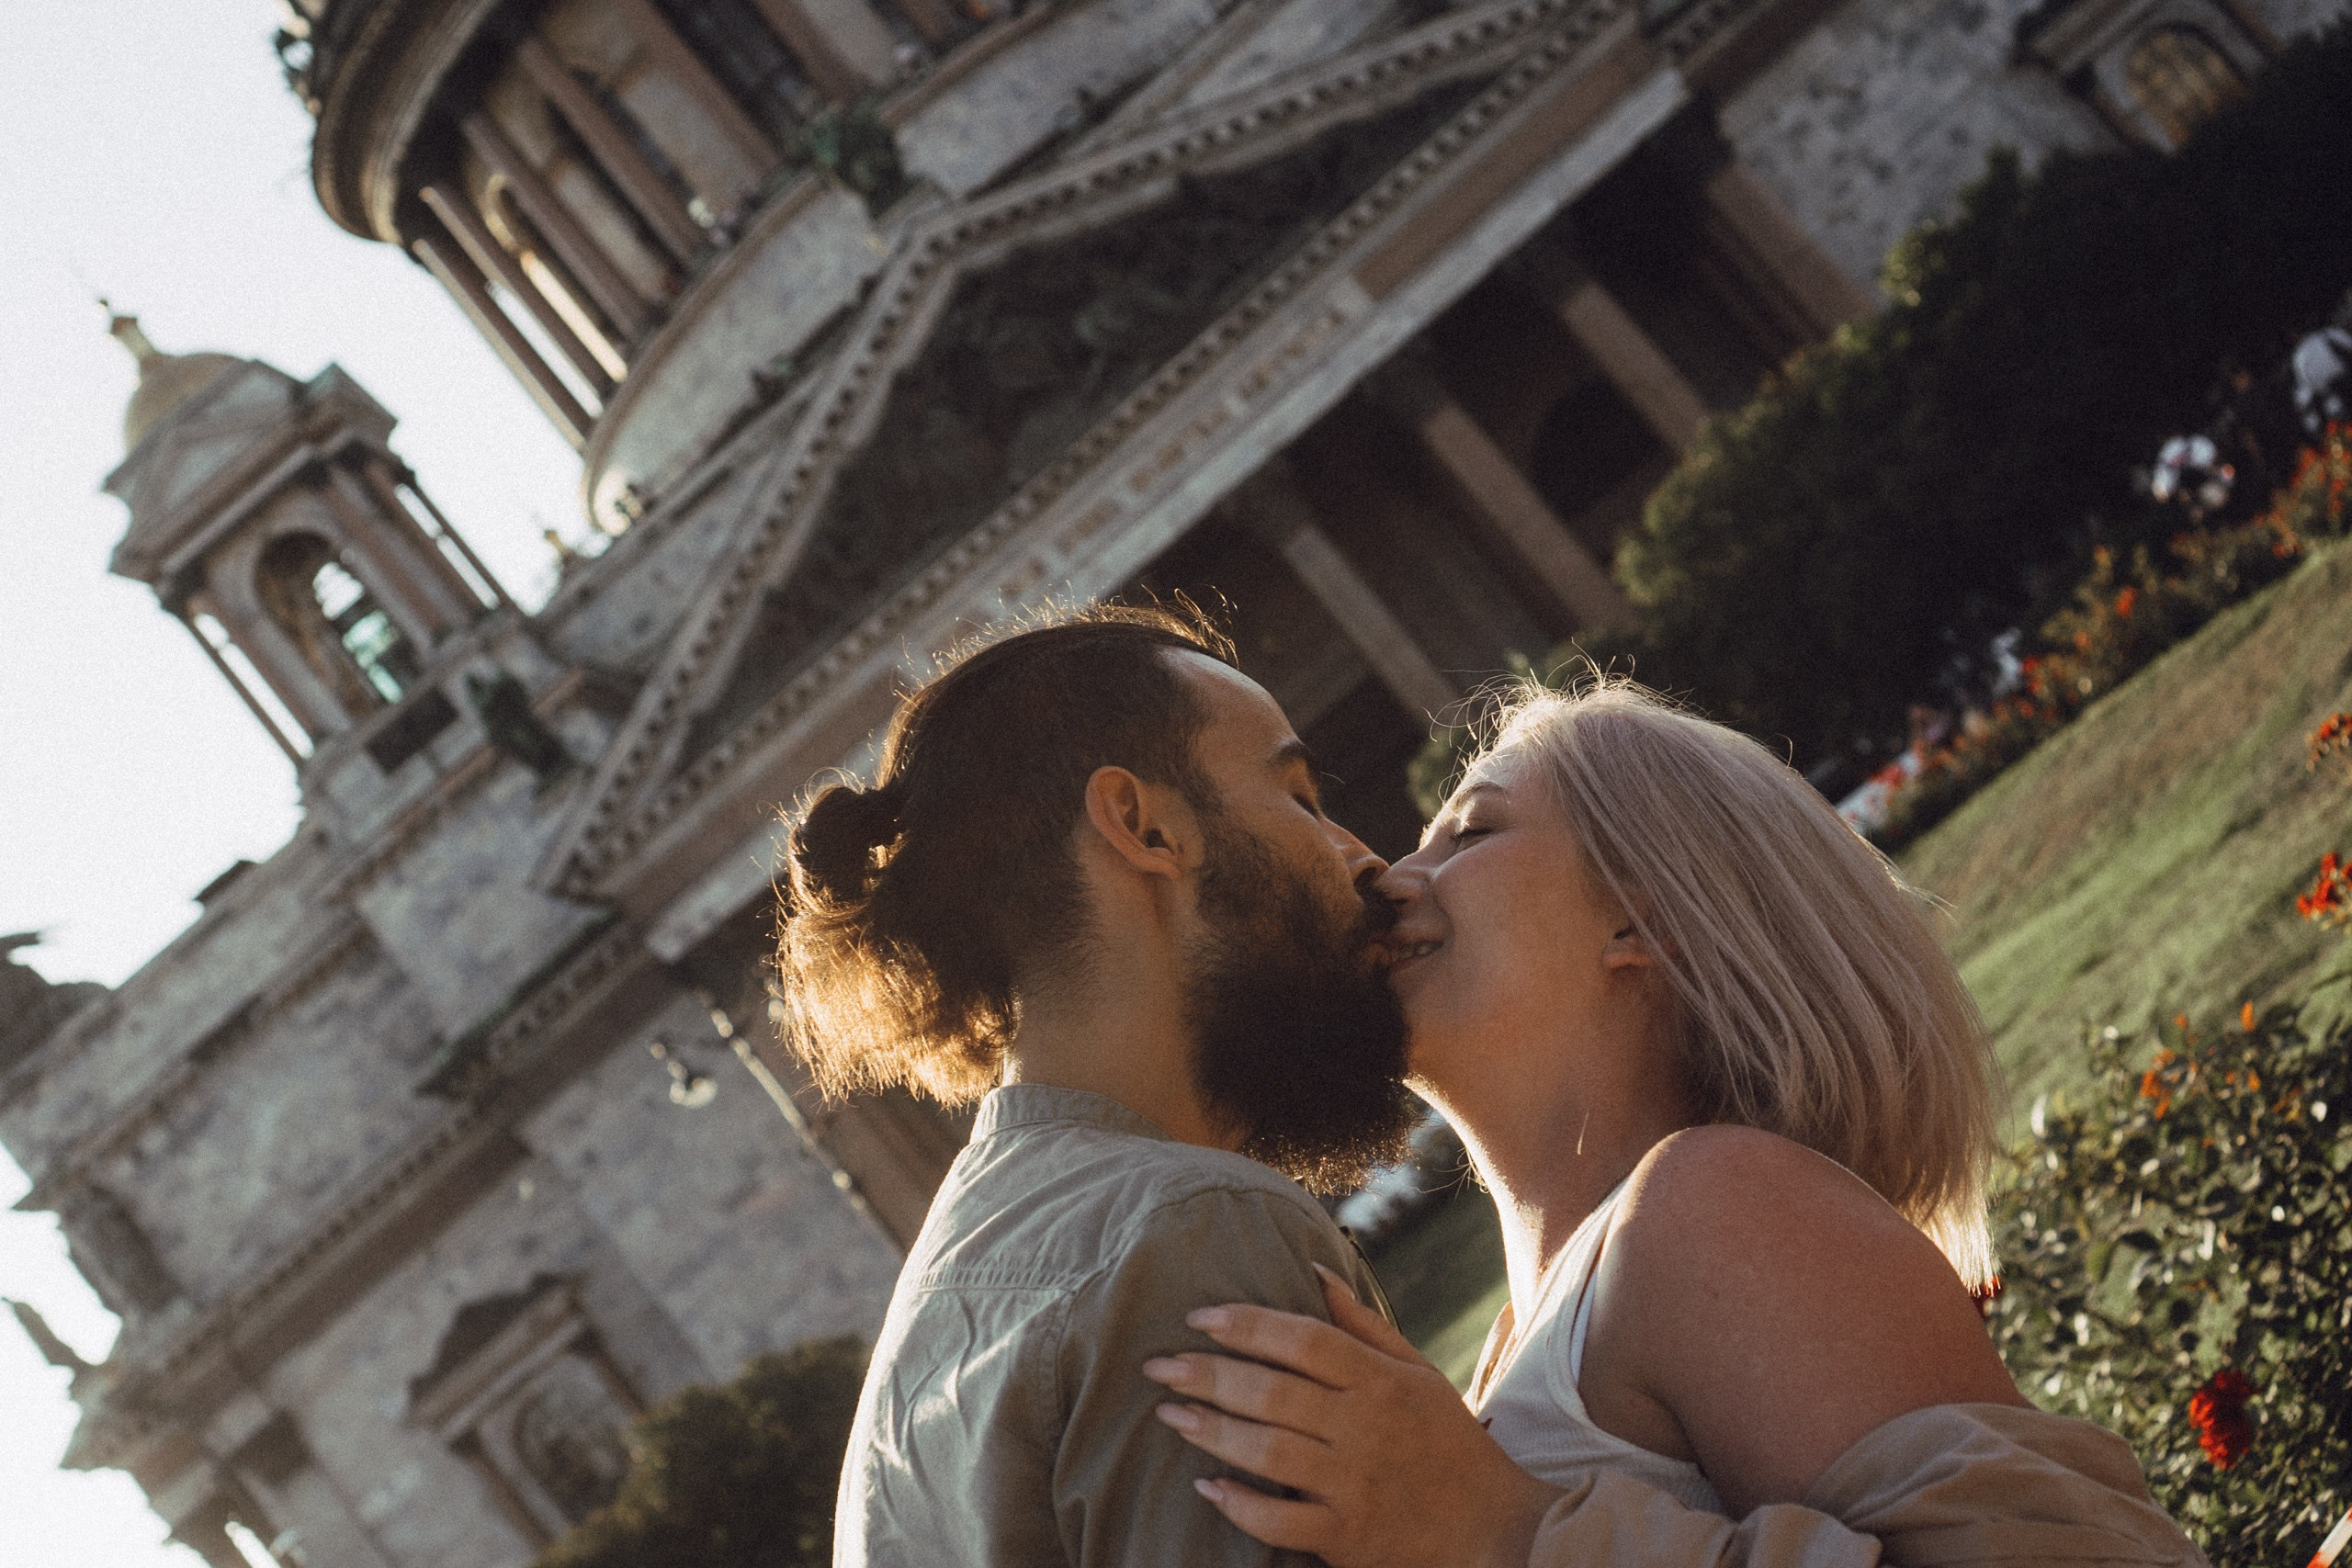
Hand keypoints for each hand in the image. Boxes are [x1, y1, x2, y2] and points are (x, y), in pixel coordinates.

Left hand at [1143, 1264, 1558, 1567]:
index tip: (1199, 1317)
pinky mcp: (1348, 1537)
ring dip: (1211, 1431)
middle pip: (1273, 1392)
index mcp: (1381, 1382)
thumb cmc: (1449, 1442)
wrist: (1495, 1530)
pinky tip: (1207, 1486)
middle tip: (1158, 1365)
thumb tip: (1313, 1268)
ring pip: (1268, 1453)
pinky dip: (1239, 1504)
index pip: (1304, 1340)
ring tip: (1170, 1414)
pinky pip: (1281, 1521)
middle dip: (1208, 1374)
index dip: (1247, 1324)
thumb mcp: (1418, 1373)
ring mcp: (1355, 1486)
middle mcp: (1366, 1429)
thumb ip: (1362, 1324)